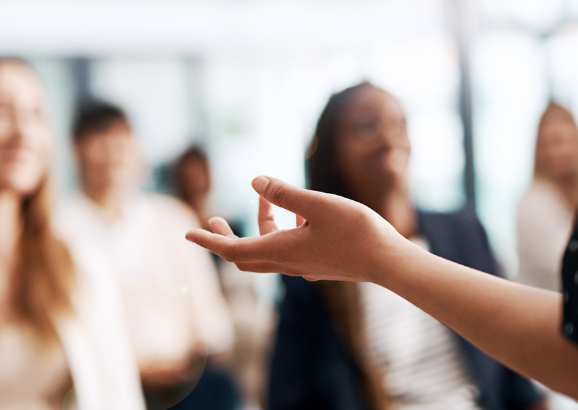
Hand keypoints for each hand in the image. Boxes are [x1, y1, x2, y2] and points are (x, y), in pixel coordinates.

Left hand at [184, 176, 415, 283]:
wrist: (389, 262)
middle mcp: (288, 263)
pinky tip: (300, 214)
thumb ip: (285, 193)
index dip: (208, 241)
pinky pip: (289, 250)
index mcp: (280, 250)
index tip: (187, 233)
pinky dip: (283, 232)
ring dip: (261, 227)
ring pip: (270, 250)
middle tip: (214, 220)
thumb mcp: (317, 204)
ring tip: (267, 199)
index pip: (232, 250)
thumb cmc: (355, 231)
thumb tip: (255, 181)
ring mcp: (304, 266)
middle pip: (246, 255)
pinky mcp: (320, 264)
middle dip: (226, 238)